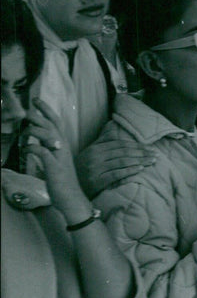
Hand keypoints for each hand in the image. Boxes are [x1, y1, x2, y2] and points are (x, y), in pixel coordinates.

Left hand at [22, 98, 92, 222]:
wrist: (71, 198)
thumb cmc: (62, 181)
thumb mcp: (54, 160)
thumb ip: (47, 148)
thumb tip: (35, 139)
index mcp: (63, 144)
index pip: (55, 122)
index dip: (46, 109)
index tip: (36, 99)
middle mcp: (63, 147)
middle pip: (51, 124)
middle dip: (38, 115)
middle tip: (26, 110)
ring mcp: (59, 156)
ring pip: (48, 134)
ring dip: (34, 130)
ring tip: (24, 132)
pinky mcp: (54, 166)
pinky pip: (41, 151)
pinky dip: (32, 147)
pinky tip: (25, 149)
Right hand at [76, 137, 155, 198]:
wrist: (68, 188)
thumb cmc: (83, 170)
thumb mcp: (90, 152)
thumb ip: (103, 139)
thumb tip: (112, 123)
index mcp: (95, 148)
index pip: (120, 144)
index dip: (137, 146)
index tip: (150, 148)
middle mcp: (95, 157)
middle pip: (123, 152)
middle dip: (142, 153)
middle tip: (155, 155)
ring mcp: (95, 169)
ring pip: (122, 162)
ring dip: (139, 161)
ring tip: (152, 161)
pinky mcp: (97, 181)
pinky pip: (116, 174)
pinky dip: (129, 171)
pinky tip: (140, 169)